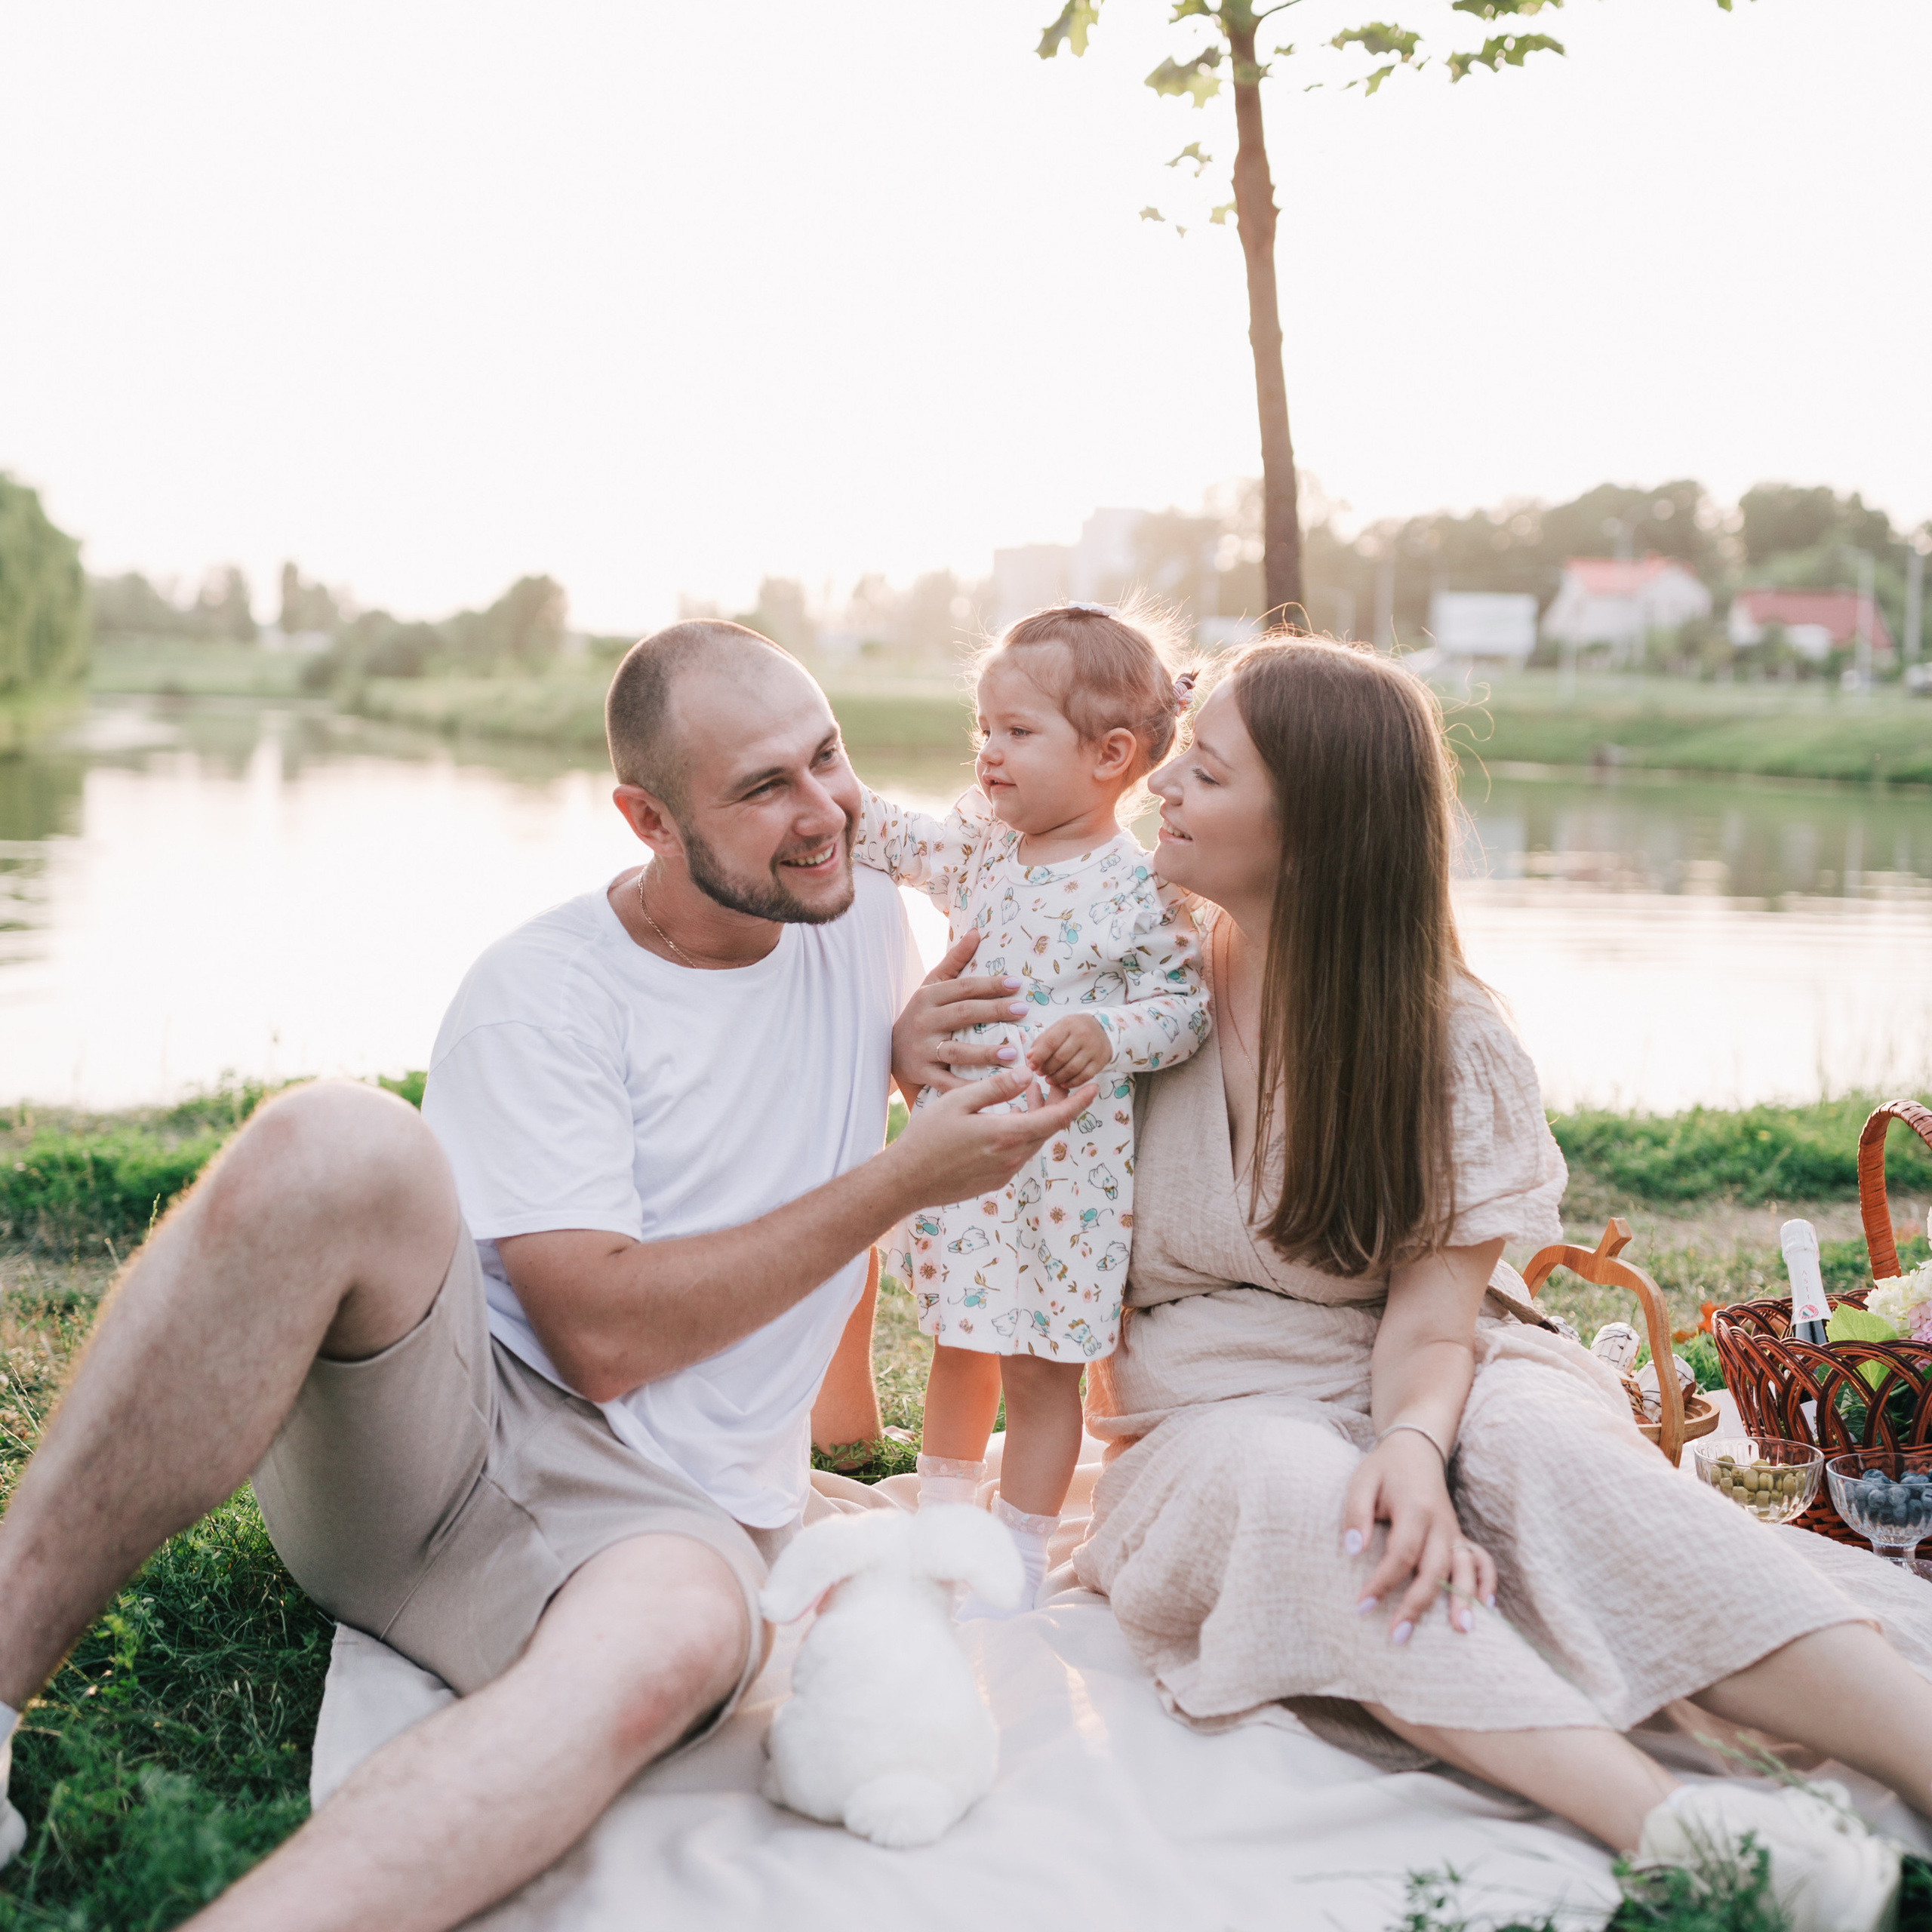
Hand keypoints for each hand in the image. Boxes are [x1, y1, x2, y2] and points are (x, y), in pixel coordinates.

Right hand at [888, 1067, 1096, 1206]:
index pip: (1056, 1118)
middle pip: (1049, 1129)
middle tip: (1052, 1079)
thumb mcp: (958, 1101)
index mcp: (1006, 1135)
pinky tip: (1009, 1117)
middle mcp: (1012, 1157)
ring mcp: (1005, 1172)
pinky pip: (1020, 1153)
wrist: (907, 1181)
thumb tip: (1027, 1074)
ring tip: (1028, 1092)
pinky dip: (1023, 1132)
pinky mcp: (995, 1180)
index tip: (1095, 1086)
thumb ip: (996, 1087)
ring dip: (1037, 1117)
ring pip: (1034, 1140)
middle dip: (1057, 1103)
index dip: (1078, 1102)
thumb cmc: (927, 1137)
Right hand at [891, 931, 1028, 1094]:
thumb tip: (977, 932)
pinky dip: (968, 1087)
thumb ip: (955, 960)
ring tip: (1013, 1052)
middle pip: (963, 1014)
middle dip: (994, 1011)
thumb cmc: (921, 1014)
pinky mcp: (922, 1074)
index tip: (1017, 984)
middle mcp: (924, 1021)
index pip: (963, 988)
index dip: (990, 985)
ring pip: (957, 1051)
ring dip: (985, 1053)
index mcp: (928, 997)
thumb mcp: (931, 986)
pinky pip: (947, 1083)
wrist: (888, 1051)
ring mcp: (922, 1049)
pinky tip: (992, 1087)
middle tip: (1023, 1010)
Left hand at [1028, 1015, 1109, 1089]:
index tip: (1030, 1066)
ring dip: (1057, 1077)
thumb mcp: (1058, 1028)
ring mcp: (1093, 1048)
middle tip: (1040, 1073)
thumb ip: (1043, 1041)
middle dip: (1047, 1068)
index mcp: (1068, 1024)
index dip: (1038, 1057)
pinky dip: (1072, 1082)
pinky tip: (1063, 1083)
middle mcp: (1082, 1035)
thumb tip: (1030, 1057)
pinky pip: (1084, 1076)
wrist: (1102, 1028)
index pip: (1050, 1042)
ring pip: (1072, 1069)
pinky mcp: (1100, 1061)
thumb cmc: (1074, 1029)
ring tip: (1049, 1080)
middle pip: (1060, 1057)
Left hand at [1341, 1432, 1496, 1640]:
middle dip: (1417, 1605)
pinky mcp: (1460, 1537)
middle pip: (1434, 1569)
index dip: (1382, 1583)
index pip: (1401, 1554)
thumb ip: (1356, 1515)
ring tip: (1460, 1632)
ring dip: (1464, 1600)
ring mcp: (1454, 1531)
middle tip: (1398, 1636)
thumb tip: (1352, 1551)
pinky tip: (1486, 1608)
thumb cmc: (1383, 1470)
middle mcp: (1440, 1523)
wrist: (1415, 1449)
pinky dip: (1488, 1582)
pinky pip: (1482, 1560)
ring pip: (1465, 1569)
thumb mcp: (1361, 1482)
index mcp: (1415, 1509)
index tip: (1362, 1606)